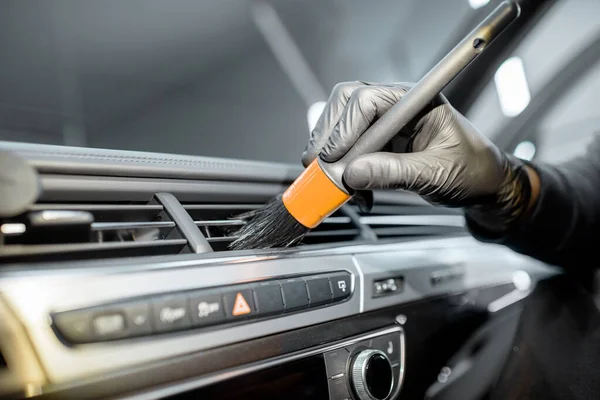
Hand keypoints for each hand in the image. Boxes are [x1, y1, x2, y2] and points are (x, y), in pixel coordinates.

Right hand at [302, 81, 536, 228]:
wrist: (481, 185)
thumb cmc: (471, 170)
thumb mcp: (434, 173)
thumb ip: (393, 172)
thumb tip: (353, 174)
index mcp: (414, 100)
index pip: (366, 99)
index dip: (345, 128)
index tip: (334, 158)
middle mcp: (395, 105)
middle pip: (345, 104)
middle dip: (328, 135)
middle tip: (321, 166)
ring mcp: (384, 123)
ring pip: (341, 125)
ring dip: (332, 155)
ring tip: (342, 184)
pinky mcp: (378, 142)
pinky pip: (349, 149)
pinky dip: (343, 170)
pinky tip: (355, 189)